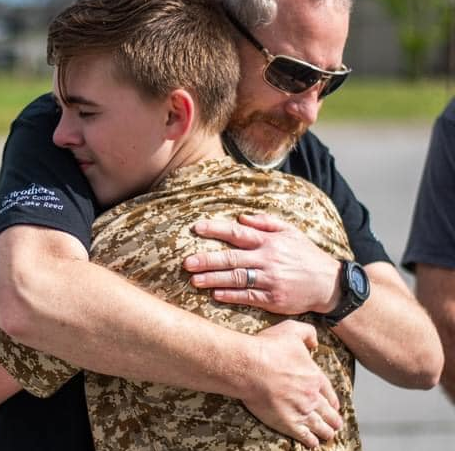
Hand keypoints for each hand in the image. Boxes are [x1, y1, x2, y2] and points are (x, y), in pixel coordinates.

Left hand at [183, 214, 340, 314]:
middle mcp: (268, 260)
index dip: (216, 229)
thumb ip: (266, 223)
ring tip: (194, 280)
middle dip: (207, 260)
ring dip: (213, 280)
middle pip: (232, 258)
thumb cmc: (306, 256)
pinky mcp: (273, 299)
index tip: (196, 227)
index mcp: (269, 242)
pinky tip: (215, 294)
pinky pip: (247, 297)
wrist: (330, 285)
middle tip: (186, 262)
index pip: (238, 232)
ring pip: (236, 279)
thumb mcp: (291, 233)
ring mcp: (270, 281)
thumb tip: (240, 217)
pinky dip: (230, 295)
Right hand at [240, 320, 342, 447]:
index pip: (330, 393)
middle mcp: (312, 397)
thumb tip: (315, 342)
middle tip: (336, 424)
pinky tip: (313, 444)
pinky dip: (311, 441)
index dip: (334, 401)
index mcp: (314, 377)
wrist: (247, 365)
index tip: (335, 406)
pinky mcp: (287, 423)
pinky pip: (305, 437)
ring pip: (320, 427)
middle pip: (328, 413)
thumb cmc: (266, 348)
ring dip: (326, 432)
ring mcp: (301, 411)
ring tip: (328, 435)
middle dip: (333, 419)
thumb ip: (307, 333)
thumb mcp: (290, 330)